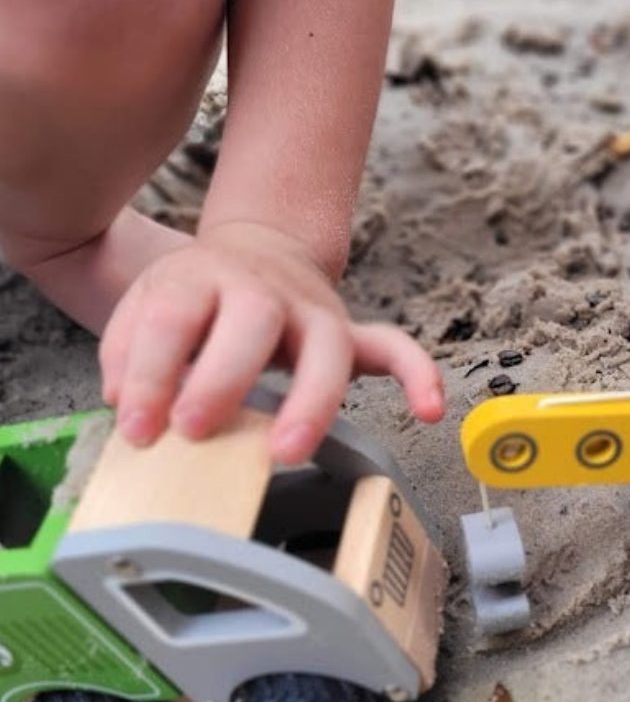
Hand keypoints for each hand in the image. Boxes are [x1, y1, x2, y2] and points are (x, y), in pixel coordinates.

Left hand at [99, 221, 443, 462]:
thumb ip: (129, 353)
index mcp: (201, 278)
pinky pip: (392, 348)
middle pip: (253, 320)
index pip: (173, 318)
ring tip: (288, 449)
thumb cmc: (196, 296)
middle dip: (223, 378)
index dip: (150, 373)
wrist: (254, 252)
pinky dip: (417, 375)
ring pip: (327, 344)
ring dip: (310, 399)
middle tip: (196, 430)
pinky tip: (429, 409)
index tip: (138, 428)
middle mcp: (262, 288)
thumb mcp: (145, 307)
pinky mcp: (346, 331)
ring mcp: (313, 309)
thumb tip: (131, 406)